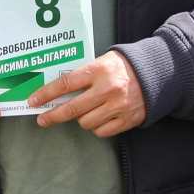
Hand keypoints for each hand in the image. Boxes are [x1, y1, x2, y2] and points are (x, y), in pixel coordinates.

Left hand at [31, 52, 145, 136]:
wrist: (158, 73)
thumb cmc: (125, 67)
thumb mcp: (104, 61)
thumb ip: (84, 75)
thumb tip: (58, 92)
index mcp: (99, 71)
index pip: (65, 84)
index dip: (46, 94)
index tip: (34, 101)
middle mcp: (108, 89)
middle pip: (72, 108)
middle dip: (53, 115)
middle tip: (43, 119)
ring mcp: (118, 106)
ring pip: (86, 122)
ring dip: (82, 118)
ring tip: (87, 110)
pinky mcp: (127, 120)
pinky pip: (101, 131)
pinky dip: (98, 127)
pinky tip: (101, 117)